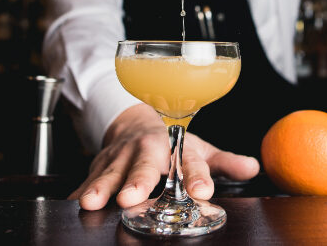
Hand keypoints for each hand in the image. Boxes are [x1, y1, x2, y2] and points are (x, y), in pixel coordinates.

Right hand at [69, 103, 259, 209]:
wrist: (134, 123)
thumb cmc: (171, 142)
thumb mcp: (199, 149)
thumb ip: (224, 162)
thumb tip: (253, 167)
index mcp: (176, 146)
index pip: (189, 161)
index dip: (197, 177)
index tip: (203, 192)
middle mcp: (147, 150)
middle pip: (144, 166)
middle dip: (138, 181)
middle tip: (132, 197)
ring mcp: (120, 157)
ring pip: (109, 172)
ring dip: (100, 187)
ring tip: (92, 203)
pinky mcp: (99, 165)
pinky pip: (87, 179)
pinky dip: (78, 190)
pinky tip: (73, 202)